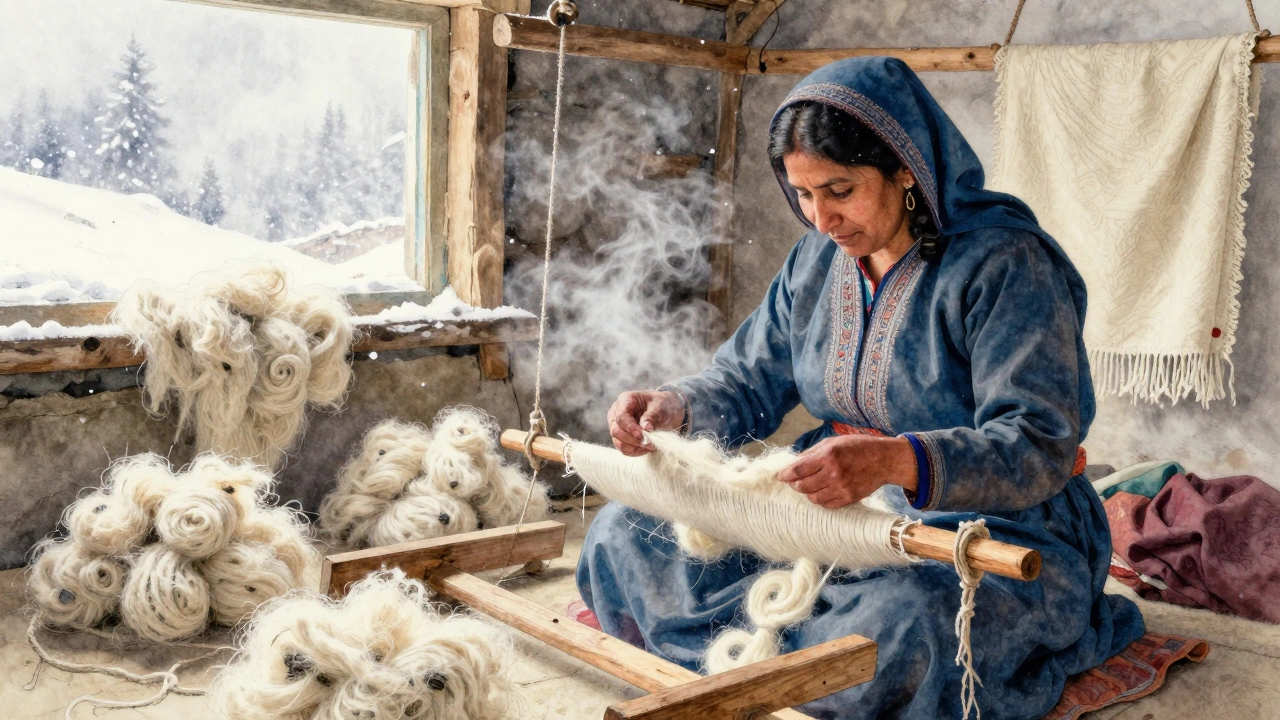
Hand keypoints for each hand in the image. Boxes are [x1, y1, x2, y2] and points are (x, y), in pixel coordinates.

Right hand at [607, 390, 685, 456]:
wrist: (668, 411)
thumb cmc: (663, 405)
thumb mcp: (661, 406)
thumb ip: (653, 416)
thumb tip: (645, 428)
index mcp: (625, 400)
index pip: (620, 417)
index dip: (630, 428)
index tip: (642, 435)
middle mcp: (616, 413)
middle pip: (616, 430)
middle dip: (632, 440)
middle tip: (649, 443)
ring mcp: (617, 426)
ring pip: (618, 442)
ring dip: (634, 447)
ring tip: (649, 446)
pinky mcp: (621, 437)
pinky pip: (622, 449)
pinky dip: (634, 451)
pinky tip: (646, 448)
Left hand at [777, 435, 917, 508]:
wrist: (884, 459)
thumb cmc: (857, 447)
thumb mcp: (833, 442)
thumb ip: (812, 452)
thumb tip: (794, 463)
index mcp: (828, 455)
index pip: (798, 470)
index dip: (786, 474)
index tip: (781, 476)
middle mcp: (834, 472)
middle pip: (802, 486)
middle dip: (795, 484)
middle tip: (795, 481)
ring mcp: (842, 487)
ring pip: (813, 498)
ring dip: (808, 493)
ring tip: (811, 485)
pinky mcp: (849, 498)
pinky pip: (827, 505)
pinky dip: (821, 500)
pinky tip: (823, 491)